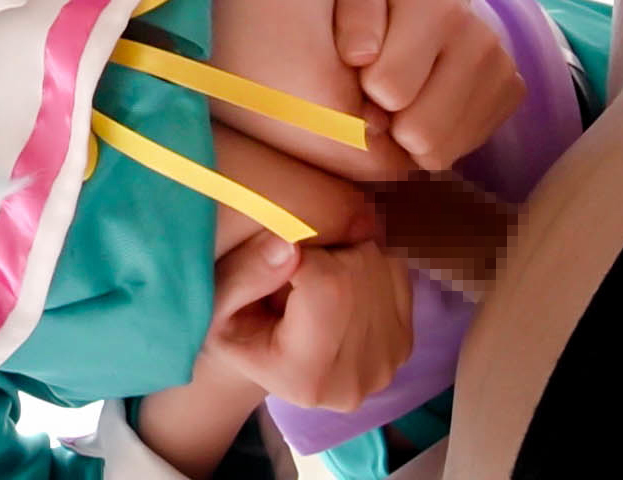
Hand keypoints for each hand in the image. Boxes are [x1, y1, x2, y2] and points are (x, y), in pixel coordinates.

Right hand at [202, 232, 413, 412]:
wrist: (265, 360)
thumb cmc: (234, 328)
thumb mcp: (217, 304)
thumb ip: (246, 275)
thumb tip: (289, 246)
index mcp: (305, 376)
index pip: (325, 284)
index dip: (298, 251)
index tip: (274, 256)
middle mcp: (357, 377)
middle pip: (355, 270)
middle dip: (321, 250)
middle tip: (291, 267)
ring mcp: (388, 362)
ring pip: (376, 264)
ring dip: (342, 253)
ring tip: (310, 278)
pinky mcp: (405, 343)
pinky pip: (393, 271)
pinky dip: (364, 262)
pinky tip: (335, 283)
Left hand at [334, 0, 524, 171]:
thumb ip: (353, 16)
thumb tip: (360, 57)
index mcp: (437, 9)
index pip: (388, 89)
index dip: (361, 89)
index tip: (359, 70)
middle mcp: (481, 41)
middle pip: (421, 133)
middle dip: (386, 123)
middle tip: (374, 93)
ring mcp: (503, 70)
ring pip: (440, 152)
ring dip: (407, 137)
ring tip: (398, 97)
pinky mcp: (512, 93)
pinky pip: (460, 151)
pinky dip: (433, 139)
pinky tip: (422, 104)